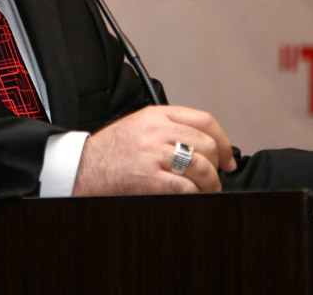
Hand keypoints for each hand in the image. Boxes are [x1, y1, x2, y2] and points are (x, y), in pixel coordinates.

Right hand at [72, 105, 236, 195]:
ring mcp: (152, 154)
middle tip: (214, 177)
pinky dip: (194, 195)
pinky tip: (190, 196)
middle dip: (217, 166)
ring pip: (200, 166)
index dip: (224, 141)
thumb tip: (205, 145)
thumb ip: (168, 127)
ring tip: (205, 190)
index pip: (204, 120)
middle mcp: (156, 131)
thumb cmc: (111, 150)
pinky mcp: (149, 178)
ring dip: (210, 184)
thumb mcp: (139, 125)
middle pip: (206, 145)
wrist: (84, 167)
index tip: (228, 157)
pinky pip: (186, 187)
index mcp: (156, 115)